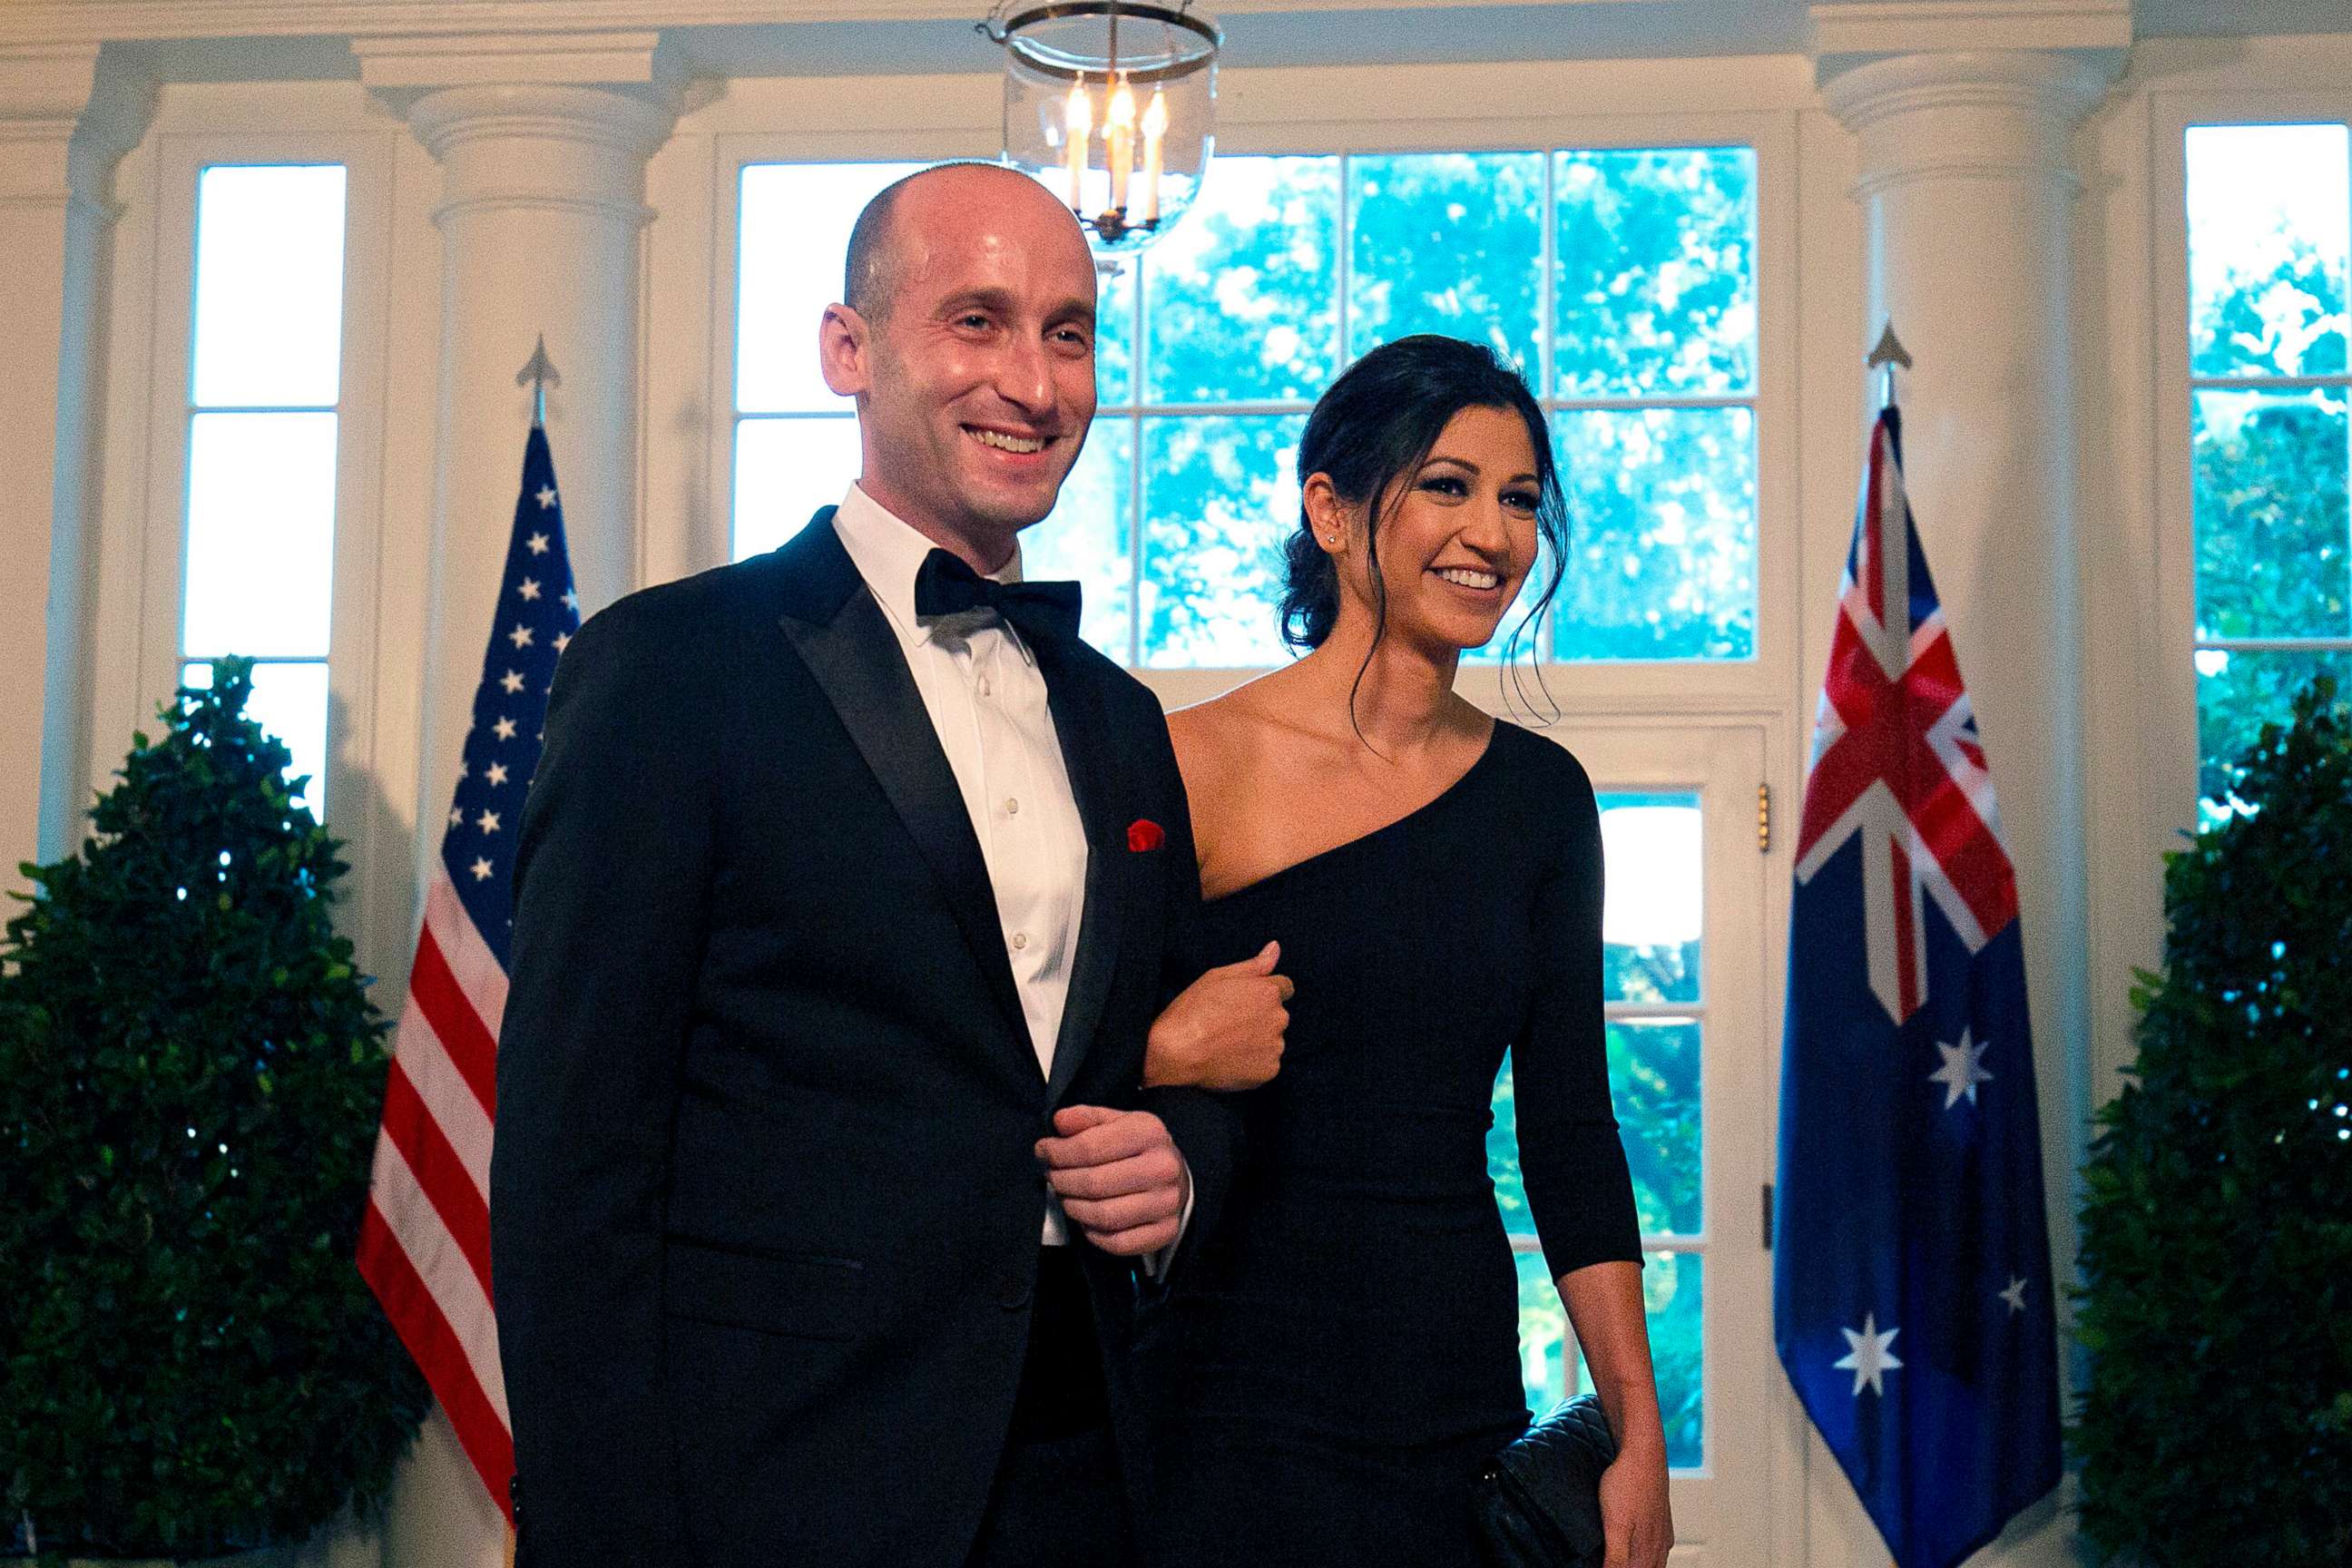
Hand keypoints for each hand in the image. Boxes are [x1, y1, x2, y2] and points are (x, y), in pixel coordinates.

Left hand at [1037, 1105, 1189, 1256]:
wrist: (1176, 1175)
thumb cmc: (1138, 1147)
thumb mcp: (1115, 1122)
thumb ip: (1086, 1118)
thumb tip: (1059, 1121)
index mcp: (1149, 1133)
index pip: (1089, 1147)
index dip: (1057, 1152)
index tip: (1042, 1151)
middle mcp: (1162, 1168)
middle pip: (1094, 1183)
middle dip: (1062, 1181)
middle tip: (1052, 1177)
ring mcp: (1166, 1203)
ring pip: (1104, 1216)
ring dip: (1073, 1208)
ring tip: (1065, 1197)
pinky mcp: (1165, 1231)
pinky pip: (1118, 1242)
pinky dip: (1094, 1235)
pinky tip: (1086, 1220)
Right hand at [1144, 941, 1292, 1090]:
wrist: (1177, 1053)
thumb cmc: (1193, 1012)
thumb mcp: (1217, 977)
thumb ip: (1253, 965)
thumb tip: (1275, 948)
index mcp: (1268, 991)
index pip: (1284, 988)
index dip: (1264, 993)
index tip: (1245, 1003)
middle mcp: (1278, 1017)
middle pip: (1277, 1015)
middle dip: (1260, 1018)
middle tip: (1228, 1024)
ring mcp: (1275, 1046)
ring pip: (1272, 1041)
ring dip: (1257, 1042)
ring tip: (1226, 1044)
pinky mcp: (1270, 1070)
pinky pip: (1267, 1064)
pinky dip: (1253, 1063)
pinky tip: (1230, 1060)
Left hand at [1596, 1435, 1672, 1567]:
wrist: (1643, 1449)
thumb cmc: (1627, 1484)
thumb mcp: (1615, 1526)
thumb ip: (1617, 1559)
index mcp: (1647, 1553)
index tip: (1606, 1565)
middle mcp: (1659, 1546)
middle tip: (1612, 1562)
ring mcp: (1662, 1533)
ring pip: (1653, 1562)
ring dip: (1640, 1565)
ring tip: (1624, 1561)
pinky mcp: (1660, 1520)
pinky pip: (1656, 1547)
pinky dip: (1646, 1554)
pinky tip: (1638, 1548)